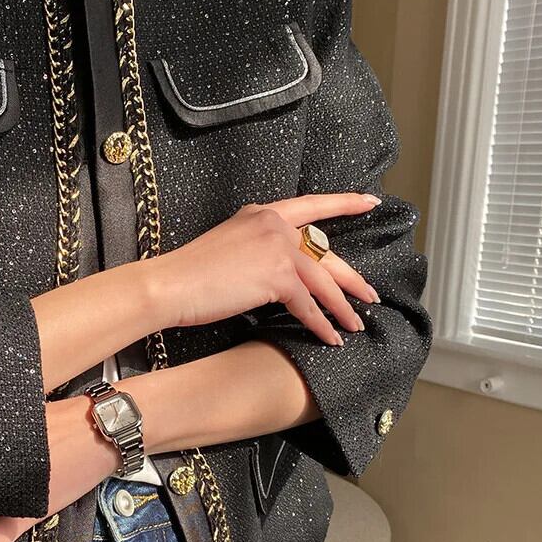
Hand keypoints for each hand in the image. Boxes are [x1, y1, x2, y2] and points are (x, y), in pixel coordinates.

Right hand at [149, 192, 381, 346]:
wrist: (170, 284)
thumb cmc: (190, 273)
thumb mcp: (229, 245)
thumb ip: (259, 247)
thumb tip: (280, 271)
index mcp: (263, 213)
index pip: (311, 206)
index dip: (344, 204)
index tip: (370, 203)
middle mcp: (274, 225)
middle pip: (325, 253)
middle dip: (351, 278)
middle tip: (371, 294)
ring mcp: (277, 248)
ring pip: (323, 282)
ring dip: (342, 307)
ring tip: (356, 325)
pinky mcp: (277, 276)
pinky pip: (308, 305)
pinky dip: (321, 325)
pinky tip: (331, 338)